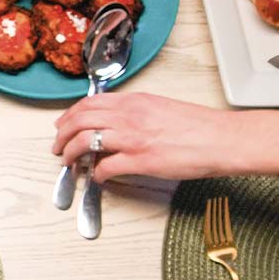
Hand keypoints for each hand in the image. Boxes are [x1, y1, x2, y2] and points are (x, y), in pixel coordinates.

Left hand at [52, 93, 252, 182]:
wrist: (221, 138)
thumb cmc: (197, 126)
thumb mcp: (160, 107)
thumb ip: (135, 112)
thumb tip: (116, 122)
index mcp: (134, 101)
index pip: (89, 103)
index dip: (69, 115)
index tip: (62, 124)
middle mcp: (129, 116)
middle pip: (80, 120)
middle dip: (62, 135)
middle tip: (58, 147)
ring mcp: (133, 138)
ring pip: (85, 141)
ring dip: (71, 154)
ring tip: (69, 163)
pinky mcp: (141, 161)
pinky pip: (106, 167)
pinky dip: (96, 174)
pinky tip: (98, 178)